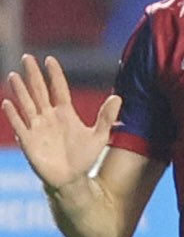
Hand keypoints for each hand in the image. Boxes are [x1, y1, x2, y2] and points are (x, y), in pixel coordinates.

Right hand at [2, 55, 120, 190]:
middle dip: (33, 75)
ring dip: (20, 91)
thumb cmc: (84, 156)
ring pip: (27, 104)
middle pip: (39, 91)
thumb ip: (106, 117)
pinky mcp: (29, 140)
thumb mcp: (99, 136)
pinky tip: (8, 103)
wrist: (72, 178)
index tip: (49, 59)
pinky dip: (13, 115)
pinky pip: (19, 125)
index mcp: (65, 113)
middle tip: (27, 58)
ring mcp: (37, 127)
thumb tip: (119, 98)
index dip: (54, 75)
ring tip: (14, 76)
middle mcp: (49, 116)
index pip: (58, 89)